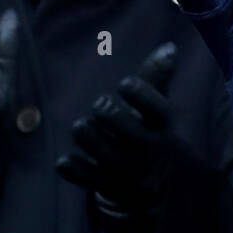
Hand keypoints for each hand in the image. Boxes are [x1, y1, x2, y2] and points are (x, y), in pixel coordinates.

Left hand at [56, 43, 178, 211]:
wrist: (154, 182)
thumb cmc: (151, 129)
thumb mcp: (158, 106)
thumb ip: (158, 77)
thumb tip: (169, 47)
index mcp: (164, 126)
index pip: (159, 111)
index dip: (142, 96)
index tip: (124, 83)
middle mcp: (150, 150)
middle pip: (130, 133)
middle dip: (110, 115)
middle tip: (99, 104)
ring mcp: (130, 170)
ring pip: (107, 156)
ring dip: (90, 139)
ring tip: (80, 126)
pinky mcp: (110, 185)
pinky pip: (90, 180)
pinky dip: (76, 171)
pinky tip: (64, 160)